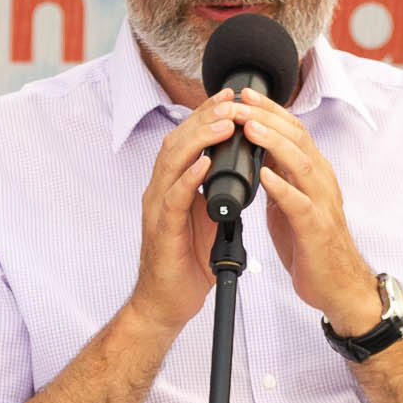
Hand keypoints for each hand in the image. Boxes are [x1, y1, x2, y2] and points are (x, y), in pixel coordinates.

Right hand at [123, 94, 240, 336]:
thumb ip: (219, 194)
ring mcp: (158, 209)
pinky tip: (205, 164)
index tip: (230, 99)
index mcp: (174, 186)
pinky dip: (189, 178)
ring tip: (224, 124)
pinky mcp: (162, 231)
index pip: (188, 140)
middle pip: (179, 141)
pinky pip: (173, 199)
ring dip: (200, 140)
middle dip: (205, 118)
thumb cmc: (187, 262)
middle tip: (230, 102)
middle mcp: (161, 191)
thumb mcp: (210, 219)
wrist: (167, 303)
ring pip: (173, 162)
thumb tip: (245, 172)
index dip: (207, 116)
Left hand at [226, 91, 379, 333]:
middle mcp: (321, 181)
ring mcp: (321, 203)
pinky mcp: (316, 228)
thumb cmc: (312, 245)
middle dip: (266, 116)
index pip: (292, 130)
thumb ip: (279, 179)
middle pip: (296, 137)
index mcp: (313, 173)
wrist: (338, 285)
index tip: (243, 95)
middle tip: (239, 102)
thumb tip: (257, 158)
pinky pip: (299, 203)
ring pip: (300, 162)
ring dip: (274, 142)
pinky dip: (280, 187)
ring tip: (249, 127)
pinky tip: (263, 176)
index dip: (269, 110)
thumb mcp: (290, 204)